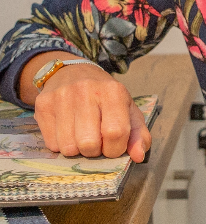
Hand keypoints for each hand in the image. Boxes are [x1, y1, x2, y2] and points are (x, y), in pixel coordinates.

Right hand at [32, 61, 150, 161]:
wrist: (73, 73)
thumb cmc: (105, 97)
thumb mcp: (128, 110)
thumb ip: (138, 134)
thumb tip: (138, 156)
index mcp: (113, 91)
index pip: (115, 132)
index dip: (116, 149)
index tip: (114, 147)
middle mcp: (86, 90)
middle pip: (89, 143)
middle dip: (95, 151)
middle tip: (97, 141)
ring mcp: (61, 97)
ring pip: (68, 147)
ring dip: (77, 150)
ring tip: (82, 136)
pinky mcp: (42, 105)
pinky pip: (51, 144)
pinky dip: (61, 145)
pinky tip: (67, 131)